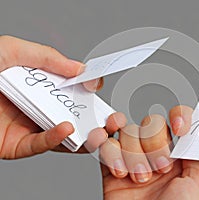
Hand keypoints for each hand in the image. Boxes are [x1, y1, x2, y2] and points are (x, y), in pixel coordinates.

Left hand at [0, 35, 105, 158]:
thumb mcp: (12, 51)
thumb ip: (48, 57)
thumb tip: (80, 68)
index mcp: (36, 85)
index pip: (69, 90)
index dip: (87, 90)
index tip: (98, 88)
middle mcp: (35, 106)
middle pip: (70, 114)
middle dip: (93, 118)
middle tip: (110, 119)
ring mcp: (26, 126)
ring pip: (61, 135)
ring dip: (82, 133)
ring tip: (97, 129)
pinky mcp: (15, 145)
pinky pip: (39, 145)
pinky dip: (55, 139)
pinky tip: (66, 129)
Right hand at [100, 106, 198, 199]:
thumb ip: (197, 153)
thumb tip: (194, 131)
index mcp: (179, 155)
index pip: (177, 119)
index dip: (178, 115)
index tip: (179, 127)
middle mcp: (156, 153)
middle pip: (150, 122)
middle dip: (153, 143)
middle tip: (159, 168)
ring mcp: (133, 158)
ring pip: (127, 131)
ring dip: (132, 154)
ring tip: (138, 178)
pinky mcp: (111, 167)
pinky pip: (106, 144)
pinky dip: (110, 153)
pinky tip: (119, 171)